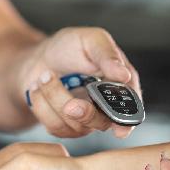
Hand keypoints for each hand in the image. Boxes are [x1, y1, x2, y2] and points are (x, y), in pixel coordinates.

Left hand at [18, 27, 140, 138]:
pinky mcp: (65, 127)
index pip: (132, 109)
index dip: (127, 122)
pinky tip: (40, 90)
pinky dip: (42, 106)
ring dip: (54, 99)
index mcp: (121, 85)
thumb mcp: (90, 40)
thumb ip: (107, 55)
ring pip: (75, 125)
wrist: (38, 60)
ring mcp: (86, 120)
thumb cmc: (68, 47)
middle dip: (85, 113)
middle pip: (102, 123)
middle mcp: (107, 106)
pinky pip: (56, 127)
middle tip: (70, 103)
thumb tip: (124, 74)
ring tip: (45, 76)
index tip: (119, 129)